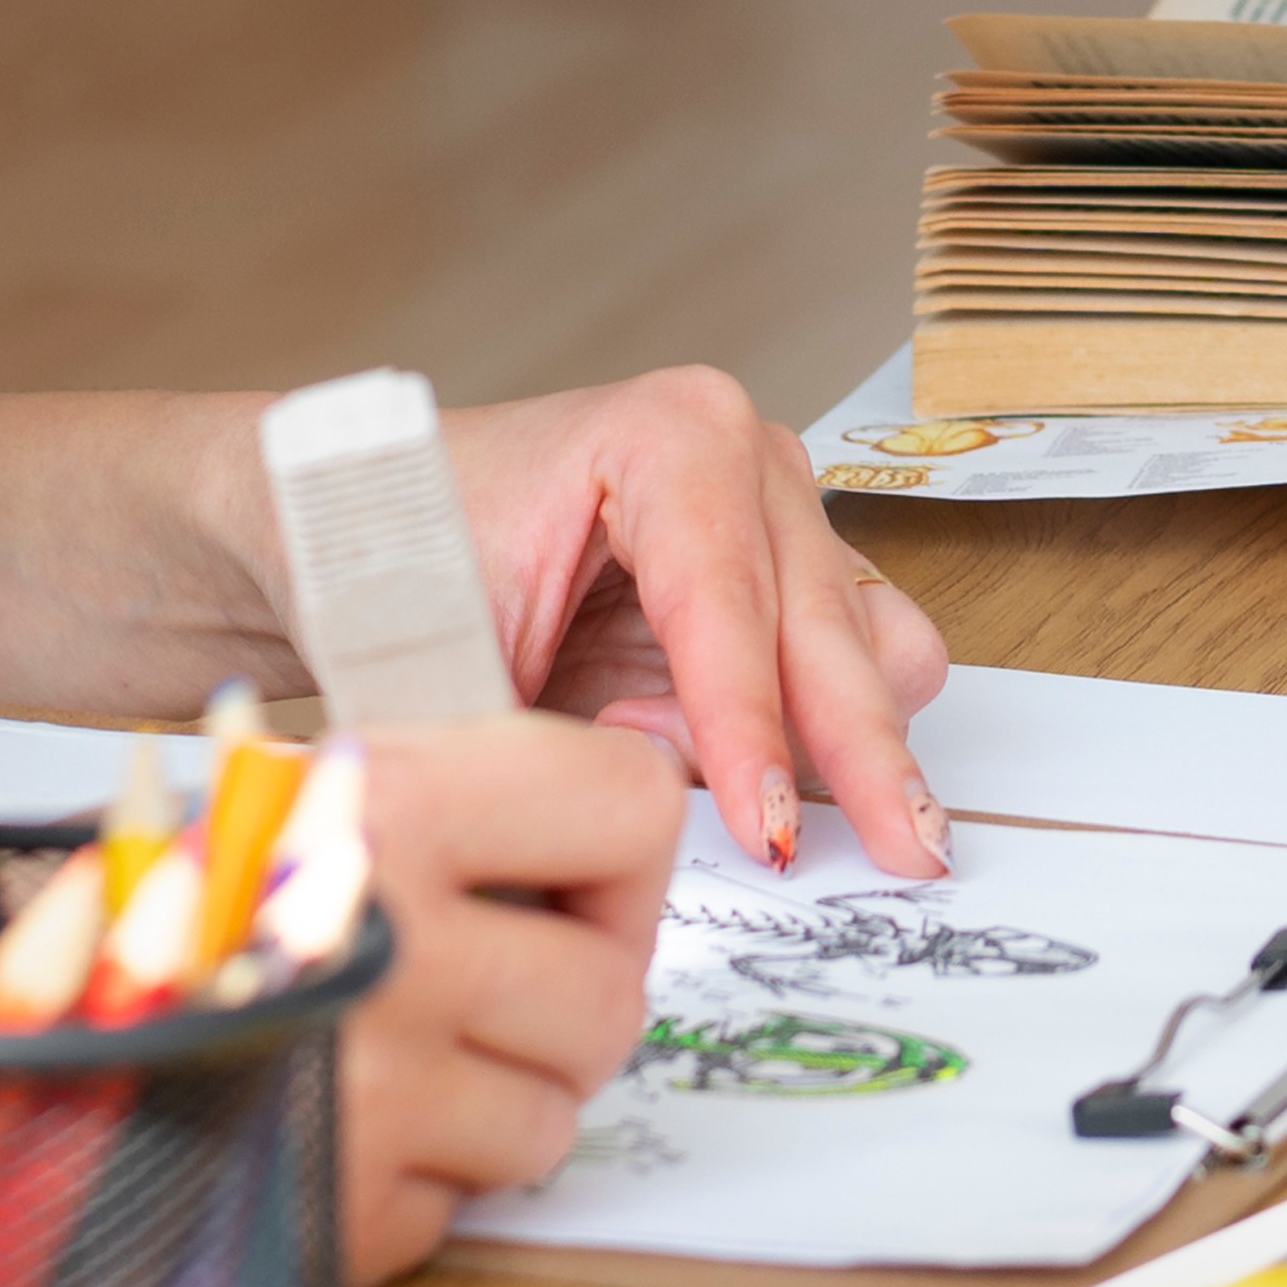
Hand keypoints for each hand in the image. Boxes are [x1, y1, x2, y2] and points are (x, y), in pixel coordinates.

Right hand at [326, 715, 682, 1283]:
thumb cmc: (145, 914)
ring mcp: (373, 1097)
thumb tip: (626, 819)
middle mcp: (395, 948)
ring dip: (486, 1109)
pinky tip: (323, 1129)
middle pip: (609, 1001)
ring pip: (550, 1123)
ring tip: (378, 1063)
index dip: (617, 868)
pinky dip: (405, 1188)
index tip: (570, 894)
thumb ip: (456, 799)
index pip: (631, 813)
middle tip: (467, 998)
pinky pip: (451, 1213)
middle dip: (555, 1015)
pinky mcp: (339, 1215)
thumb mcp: (294, 797)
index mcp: (390, 809)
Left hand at [439, 371, 956, 872]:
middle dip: (861, 751)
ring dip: (832, 744)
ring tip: (717, 796)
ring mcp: (783, 515)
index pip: (725, 602)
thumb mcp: (458, 644)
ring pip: (873, 647)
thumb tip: (647, 810)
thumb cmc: (410, 557)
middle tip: (899, 851)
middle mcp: (749, 459)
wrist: (387, 525)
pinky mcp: (794, 578)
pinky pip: (866, 664)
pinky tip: (736, 767)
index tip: (760, 827)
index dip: (744, 726)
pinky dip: (831, 735)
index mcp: (666, 435)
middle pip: (827, 624)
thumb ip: (554, 728)